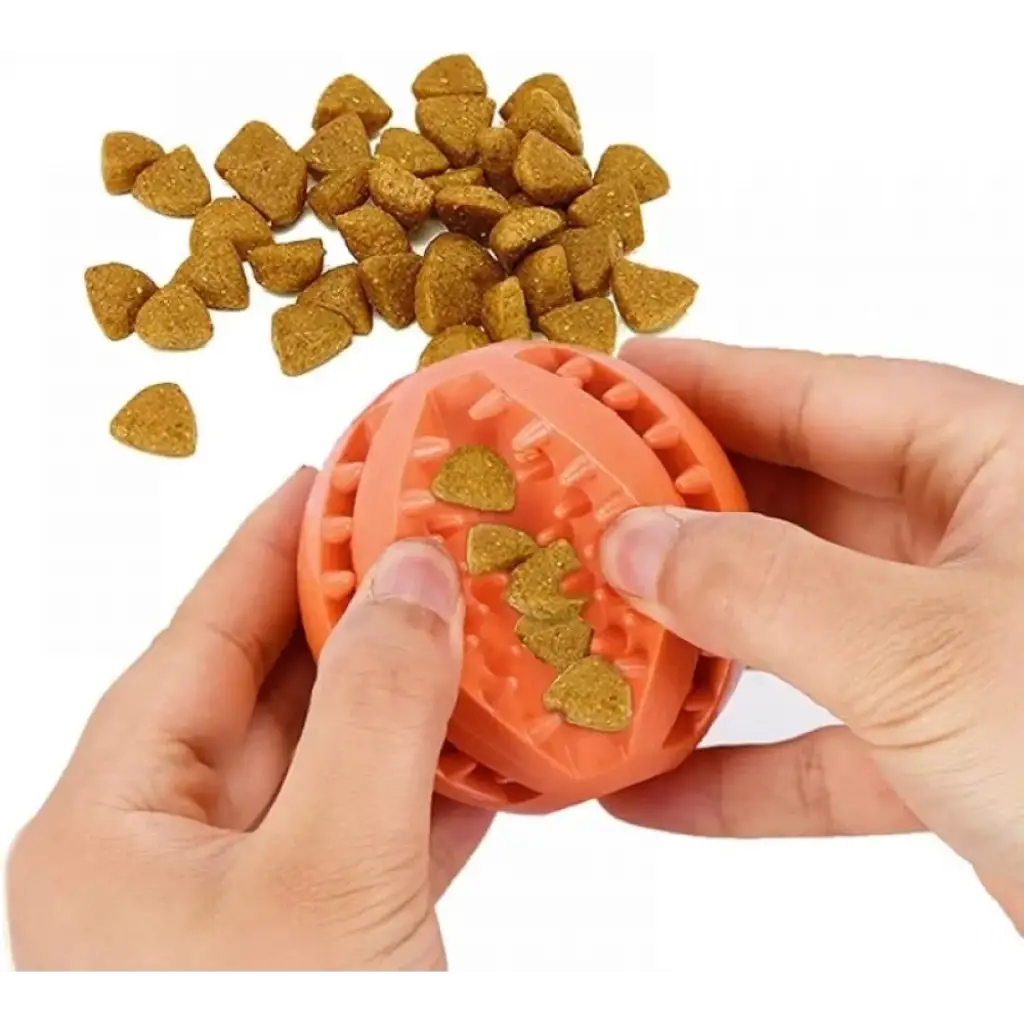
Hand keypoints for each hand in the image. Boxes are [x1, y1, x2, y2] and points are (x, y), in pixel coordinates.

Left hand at [5, 469, 491, 971]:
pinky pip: (374, 832)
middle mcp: (166, 858)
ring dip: (410, 703)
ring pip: (332, 763)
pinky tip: (493, 749)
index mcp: (112, 829)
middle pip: (270, 694)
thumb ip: (374, 712)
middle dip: (358, 618)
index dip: (271, 546)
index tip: (335, 477)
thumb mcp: (329, 872)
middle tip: (429, 543)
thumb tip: (414, 578)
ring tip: (474, 626)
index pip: (199, 640)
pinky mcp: (316, 943)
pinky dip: (434, 789)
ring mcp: (244, 902)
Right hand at [598, 338, 1023, 931]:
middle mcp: (983, 546)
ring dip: (697, 649)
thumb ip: (765, 588)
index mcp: (1003, 468)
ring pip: (801, 629)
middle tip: (581, 511)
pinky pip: (823, 749)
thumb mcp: (925, 650)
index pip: (825, 392)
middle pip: (799, 507)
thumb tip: (636, 540)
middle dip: (685, 518)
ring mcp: (964, 652)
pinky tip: (650, 790)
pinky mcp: (955, 752)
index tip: (615, 381)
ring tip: (593, 638)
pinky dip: (740, 774)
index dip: (713, 383)